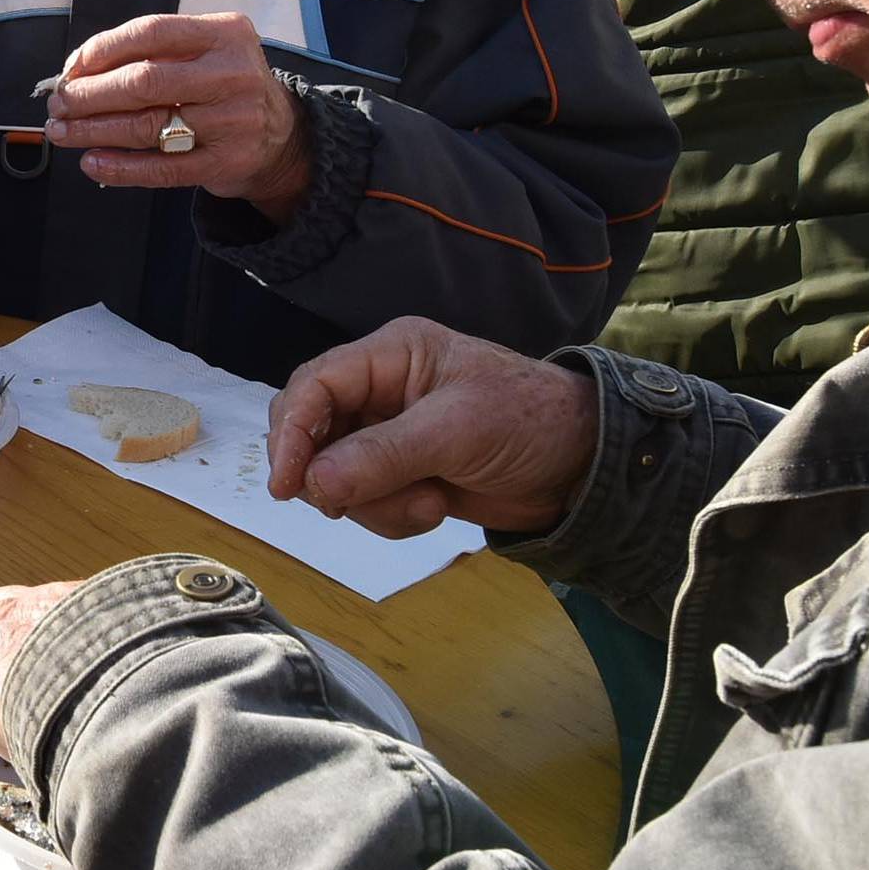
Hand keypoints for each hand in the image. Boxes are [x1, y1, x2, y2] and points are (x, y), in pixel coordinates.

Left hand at [47, 13, 312, 222]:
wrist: (283, 136)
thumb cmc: (224, 86)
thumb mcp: (206, 52)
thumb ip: (155, 53)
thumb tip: (78, 70)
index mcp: (225, 34)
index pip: (151, 32)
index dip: (102, 49)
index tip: (71, 68)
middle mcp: (233, 74)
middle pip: (146, 81)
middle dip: (91, 94)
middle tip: (59, 104)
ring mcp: (233, 121)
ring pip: (148, 127)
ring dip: (95, 131)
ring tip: (63, 132)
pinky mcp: (226, 163)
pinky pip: (163, 169)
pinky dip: (121, 168)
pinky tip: (93, 163)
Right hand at [268, 317, 597, 538]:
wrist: (581, 466)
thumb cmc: (528, 421)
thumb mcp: (457, 431)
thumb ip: (384, 456)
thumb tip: (313, 484)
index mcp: (393, 354)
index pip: (315, 384)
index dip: (292, 432)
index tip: (287, 485)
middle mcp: (382, 390)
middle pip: (313, 434)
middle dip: (335, 475)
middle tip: (351, 503)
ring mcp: (390, 436)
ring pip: (336, 477)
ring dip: (376, 502)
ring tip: (430, 501)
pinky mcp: (403, 474)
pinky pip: (366, 502)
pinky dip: (394, 515)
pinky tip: (437, 508)